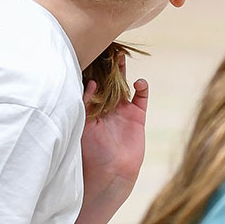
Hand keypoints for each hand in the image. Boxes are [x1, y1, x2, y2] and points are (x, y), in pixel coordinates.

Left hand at [81, 55, 147, 197]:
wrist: (110, 173)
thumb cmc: (90, 152)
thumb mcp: (82, 126)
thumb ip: (84, 104)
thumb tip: (89, 82)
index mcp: (90, 109)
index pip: (90, 85)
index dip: (91, 71)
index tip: (88, 54)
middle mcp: (105, 107)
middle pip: (107, 82)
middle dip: (107, 67)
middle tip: (106, 49)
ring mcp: (122, 111)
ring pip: (124, 86)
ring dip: (123, 72)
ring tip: (122, 58)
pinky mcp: (137, 117)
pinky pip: (141, 98)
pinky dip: (142, 88)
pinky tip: (140, 82)